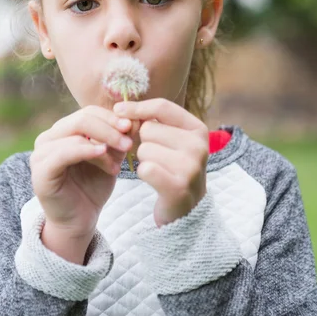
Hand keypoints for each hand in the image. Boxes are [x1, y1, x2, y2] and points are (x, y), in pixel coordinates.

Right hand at [30, 105, 139, 238]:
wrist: (80, 220)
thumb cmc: (93, 187)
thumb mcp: (109, 158)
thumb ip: (117, 139)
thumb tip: (133, 119)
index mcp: (63, 131)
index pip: (89, 112)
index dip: (112, 117)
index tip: (132, 126)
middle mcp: (48, 138)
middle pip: (82, 119)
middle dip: (110, 128)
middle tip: (129, 142)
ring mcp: (41, 153)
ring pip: (76, 133)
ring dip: (103, 143)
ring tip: (118, 161)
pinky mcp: (40, 171)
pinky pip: (63, 153)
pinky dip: (85, 150)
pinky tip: (103, 154)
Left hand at [114, 98, 208, 227]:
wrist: (186, 209)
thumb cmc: (172, 166)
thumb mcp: (170, 139)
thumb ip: (149, 120)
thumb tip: (119, 109)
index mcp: (198, 129)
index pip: (162, 106)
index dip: (137, 107)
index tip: (117, 109)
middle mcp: (198, 146)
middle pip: (148, 129)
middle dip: (143, 142)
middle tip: (157, 157)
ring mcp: (191, 167)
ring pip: (144, 149)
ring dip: (143, 160)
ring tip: (159, 170)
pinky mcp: (178, 187)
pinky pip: (145, 169)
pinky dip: (143, 174)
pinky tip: (155, 180)